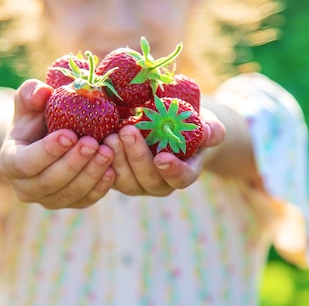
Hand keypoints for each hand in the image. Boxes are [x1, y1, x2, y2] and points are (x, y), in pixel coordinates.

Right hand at [0, 79, 115, 208]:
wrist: (48, 137)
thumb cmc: (37, 116)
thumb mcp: (30, 101)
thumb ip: (32, 94)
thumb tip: (43, 93)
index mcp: (11, 162)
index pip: (27, 163)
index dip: (48, 151)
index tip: (70, 134)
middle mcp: (26, 188)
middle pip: (49, 182)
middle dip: (73, 163)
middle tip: (93, 143)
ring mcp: (48, 200)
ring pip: (69, 194)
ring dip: (90, 174)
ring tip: (107, 152)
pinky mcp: (70, 204)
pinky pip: (86, 201)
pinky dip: (100, 187)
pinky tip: (112, 170)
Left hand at [104, 108, 224, 195]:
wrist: (165, 125)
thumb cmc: (189, 124)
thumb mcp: (204, 123)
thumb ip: (210, 130)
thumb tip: (209, 133)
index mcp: (184, 173)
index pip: (181, 178)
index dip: (173, 171)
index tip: (162, 157)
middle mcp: (160, 184)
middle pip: (148, 178)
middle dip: (137, 156)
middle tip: (127, 131)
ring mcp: (137, 183)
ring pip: (125, 180)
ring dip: (117, 159)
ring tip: (110, 135)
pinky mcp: (117, 177)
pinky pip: (108, 175)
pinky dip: (102, 160)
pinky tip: (98, 141)